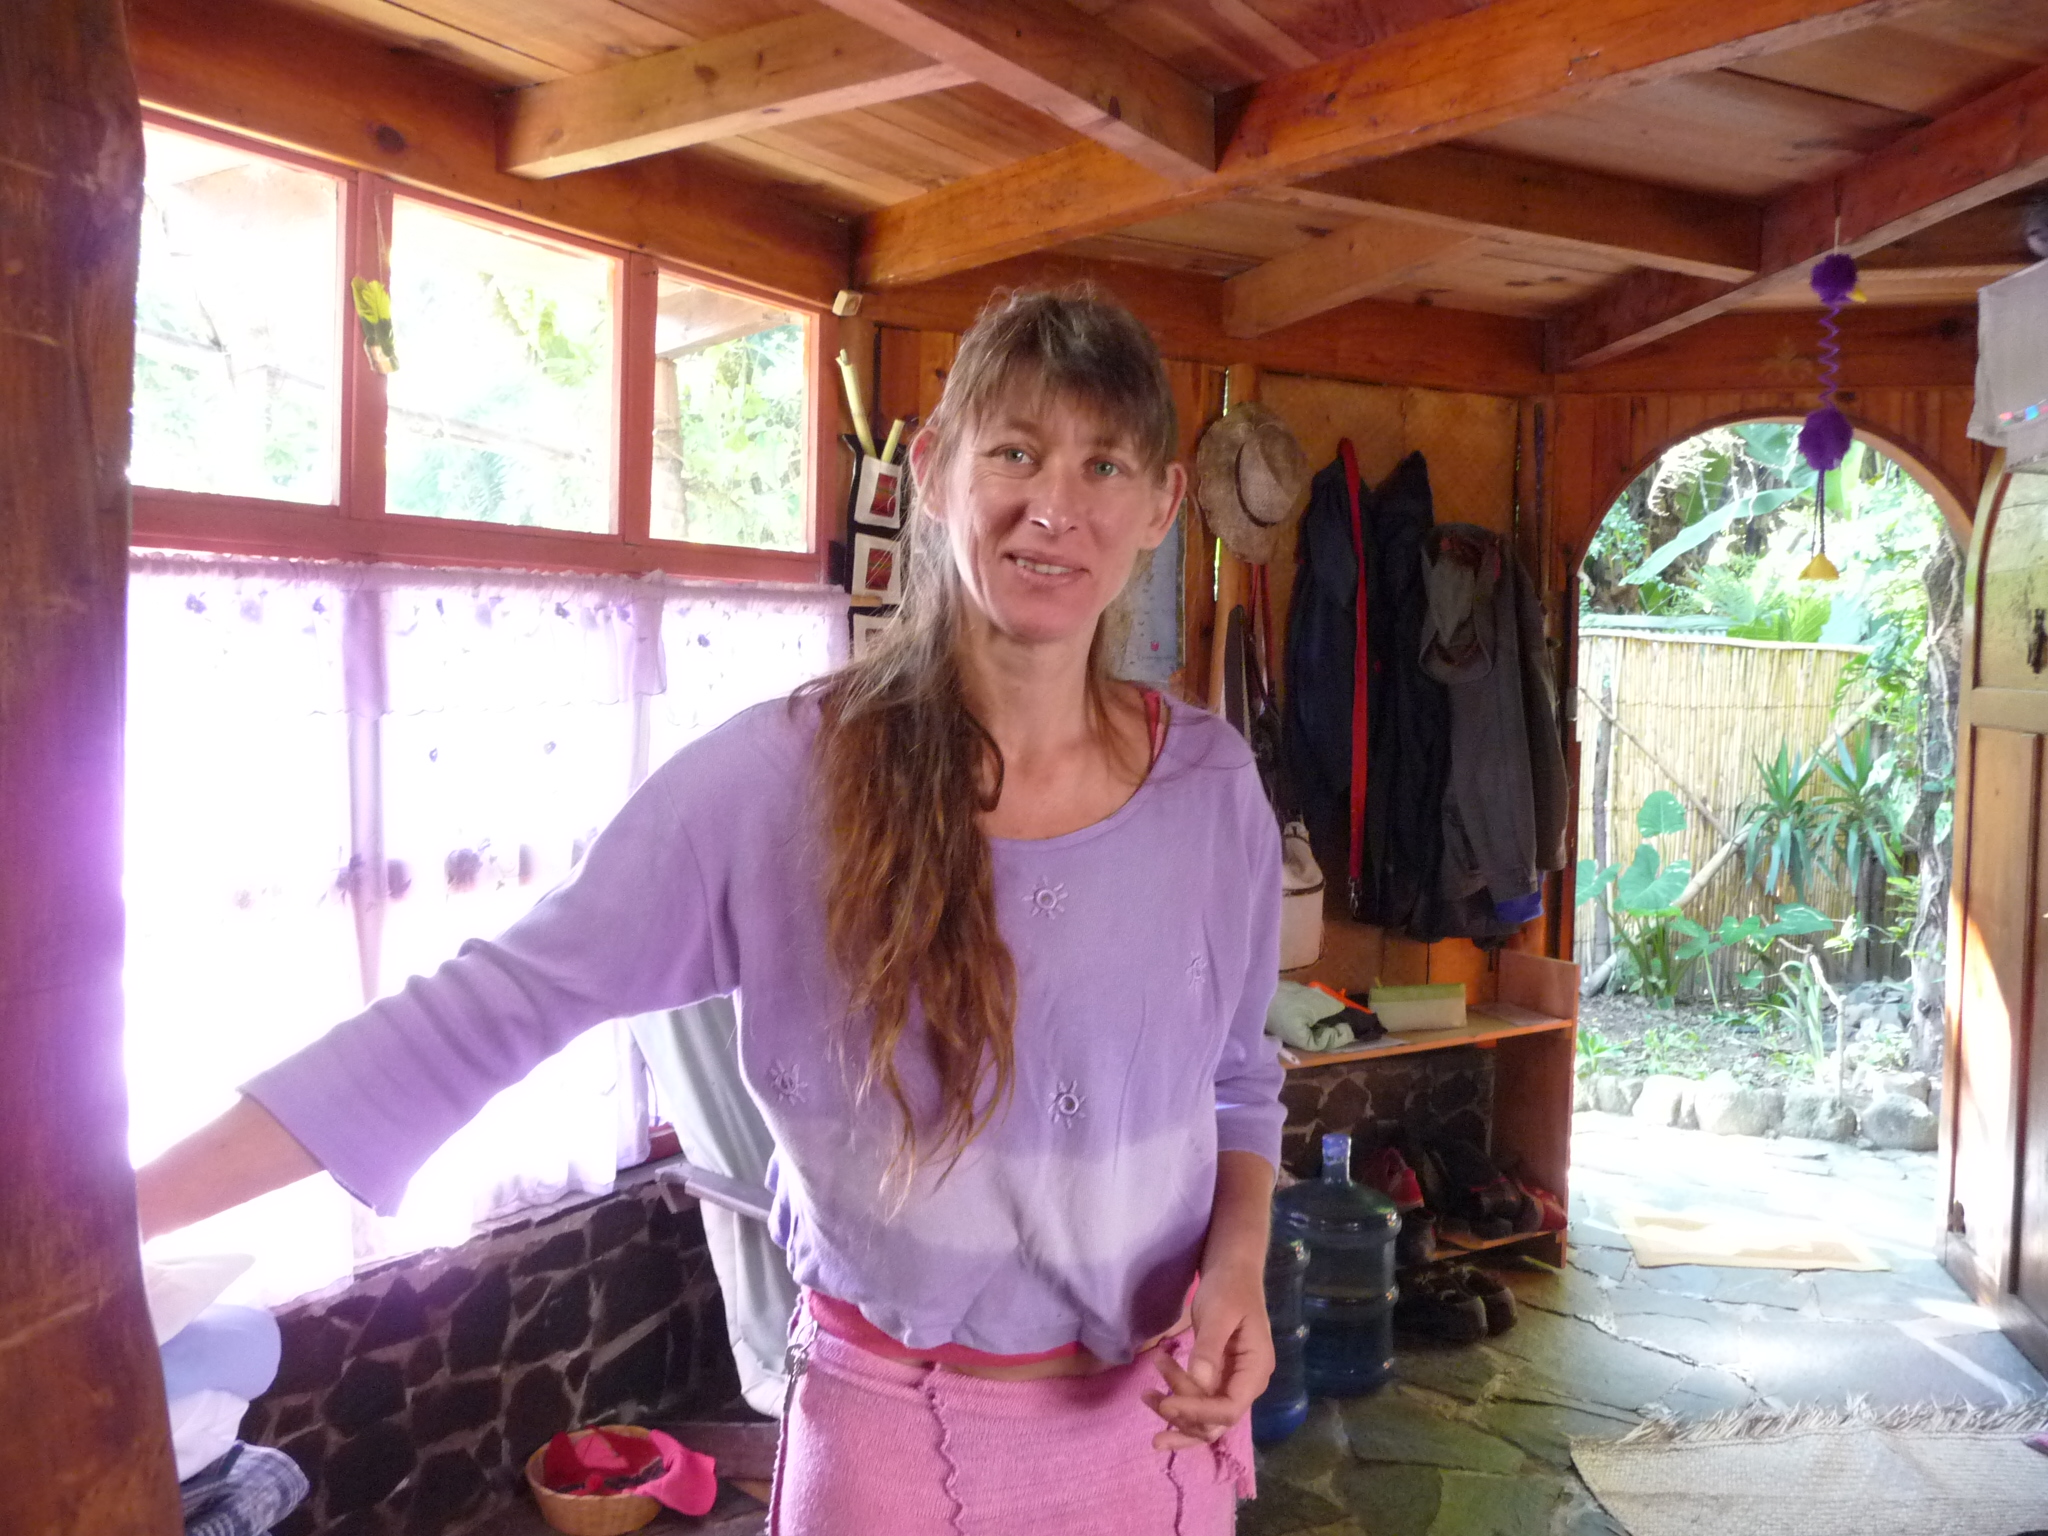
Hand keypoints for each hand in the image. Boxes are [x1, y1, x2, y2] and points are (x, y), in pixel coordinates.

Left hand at [1142, 1258, 1272, 1451]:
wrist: (1231, 1270)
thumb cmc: (1229, 1287)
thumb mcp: (1218, 1313)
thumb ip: (1209, 1348)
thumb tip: (1198, 1382)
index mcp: (1256, 1369)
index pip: (1230, 1409)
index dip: (1198, 1413)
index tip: (1166, 1404)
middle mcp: (1248, 1384)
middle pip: (1217, 1421)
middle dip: (1183, 1416)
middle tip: (1148, 1396)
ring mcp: (1233, 1382)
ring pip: (1205, 1418)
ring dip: (1176, 1412)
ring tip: (1145, 1394)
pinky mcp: (1218, 1378)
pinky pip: (1199, 1402)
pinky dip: (1177, 1402)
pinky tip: (1153, 1395)